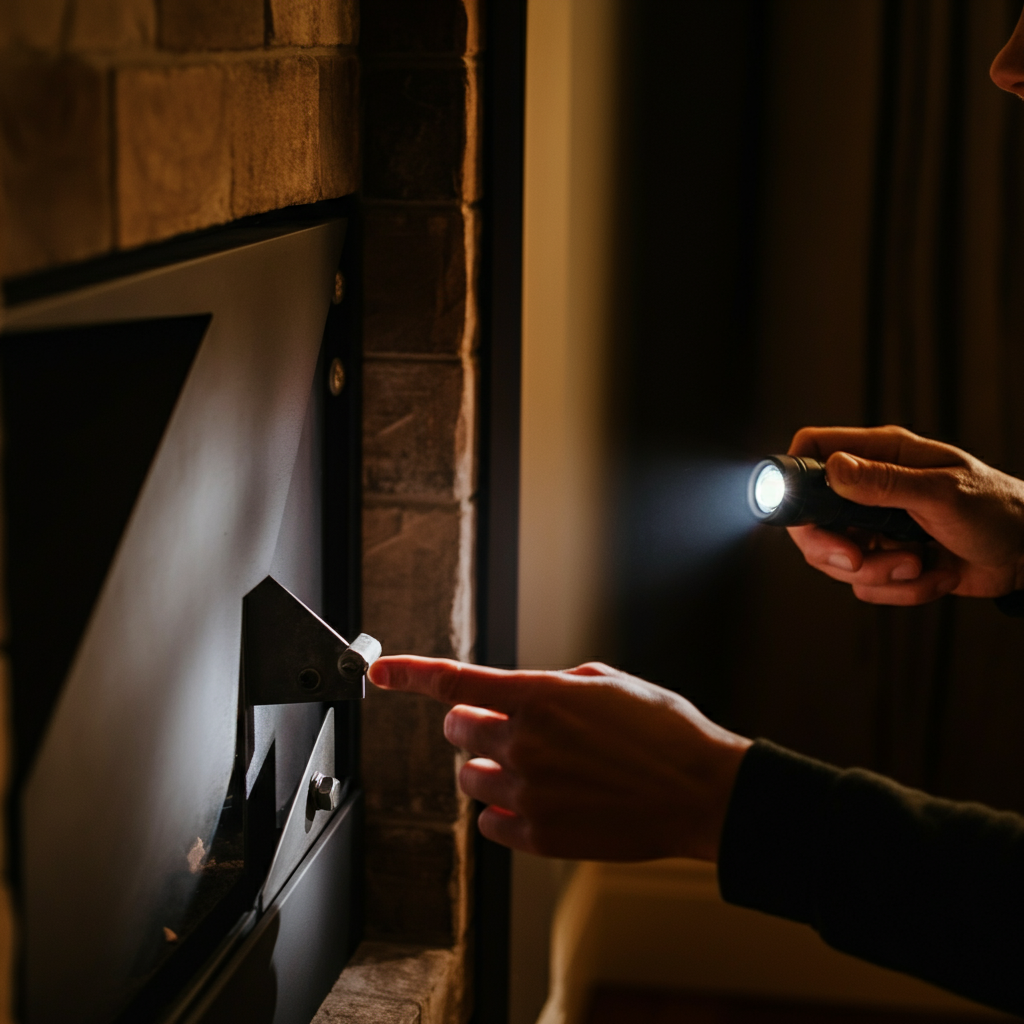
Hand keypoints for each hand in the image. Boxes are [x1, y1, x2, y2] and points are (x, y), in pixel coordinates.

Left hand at [368, 656, 750, 861]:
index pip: (455, 681)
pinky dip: (503, 810)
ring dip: (488, 768)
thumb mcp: (607, 681)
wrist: (700, 792)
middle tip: (501, 726)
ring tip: (532, 768)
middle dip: (470, 725)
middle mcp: (525, 744)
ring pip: (470, 779)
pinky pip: (490, 822)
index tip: (380, 670)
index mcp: (540, 697)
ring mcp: (529, 793)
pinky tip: (538, 800)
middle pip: (456, 733)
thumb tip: (520, 695)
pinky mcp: (540, 836)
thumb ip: (551, 684)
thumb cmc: (662, 731)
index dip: (410, 673)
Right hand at [786, 425, 1023, 603]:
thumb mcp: (942, 494)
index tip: (798, 512)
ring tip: (920, 564)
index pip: (814, 450)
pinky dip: (902, 590)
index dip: (792, 476)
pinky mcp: (886, 560)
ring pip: (836, 559)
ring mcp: (874, 527)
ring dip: (880, 574)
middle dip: (830, 548)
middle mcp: (869, 490)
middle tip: (857, 560)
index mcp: (880, 455)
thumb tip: (833, 469)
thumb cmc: (999, 510)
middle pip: (810, 518)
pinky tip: (935, 573)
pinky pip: (866, 586)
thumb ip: (884, 483)